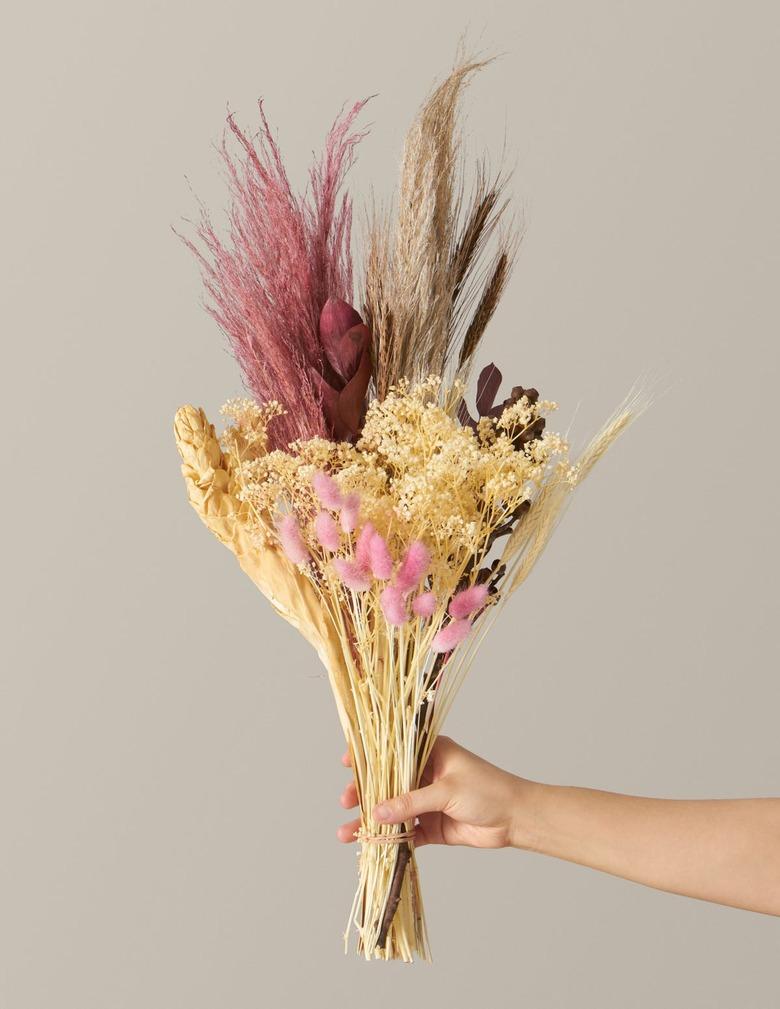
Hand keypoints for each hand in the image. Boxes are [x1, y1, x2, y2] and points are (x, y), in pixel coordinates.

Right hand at [337, 735, 529, 847]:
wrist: (516, 819)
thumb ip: (411, 802)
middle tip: (346, 802)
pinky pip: (406, 832)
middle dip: (364, 793)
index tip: (347, 762)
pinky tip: (371, 846)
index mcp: (430, 752)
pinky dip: (389, 839)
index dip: (369, 756)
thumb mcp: (447, 791)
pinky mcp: (432, 825)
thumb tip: (377, 812)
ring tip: (347, 834)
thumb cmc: (488, 790)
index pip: (393, 751)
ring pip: (392, 810)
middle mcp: (425, 774)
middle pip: (387, 783)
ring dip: (372, 821)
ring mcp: (427, 801)